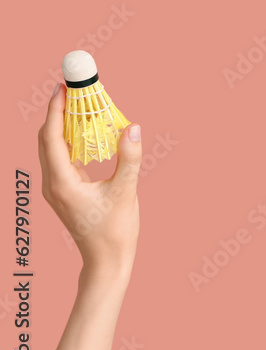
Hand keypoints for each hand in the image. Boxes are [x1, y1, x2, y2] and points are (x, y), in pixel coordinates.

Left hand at [38, 85, 141, 273]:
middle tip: (74, 91)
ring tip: (80, 107)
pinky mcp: (65, 192)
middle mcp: (53, 184)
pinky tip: (86, 134)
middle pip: (47, 140)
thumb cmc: (115, 231)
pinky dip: (71, 142)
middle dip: (58, 113)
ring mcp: (57, 189)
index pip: (51, 137)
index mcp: (62, 183)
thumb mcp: (126, 191)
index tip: (63, 88)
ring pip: (52, 149)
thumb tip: (133, 127)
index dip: (55, 110)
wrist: (107, 261)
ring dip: (64, 126)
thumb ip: (129, 157)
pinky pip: (62, 159)